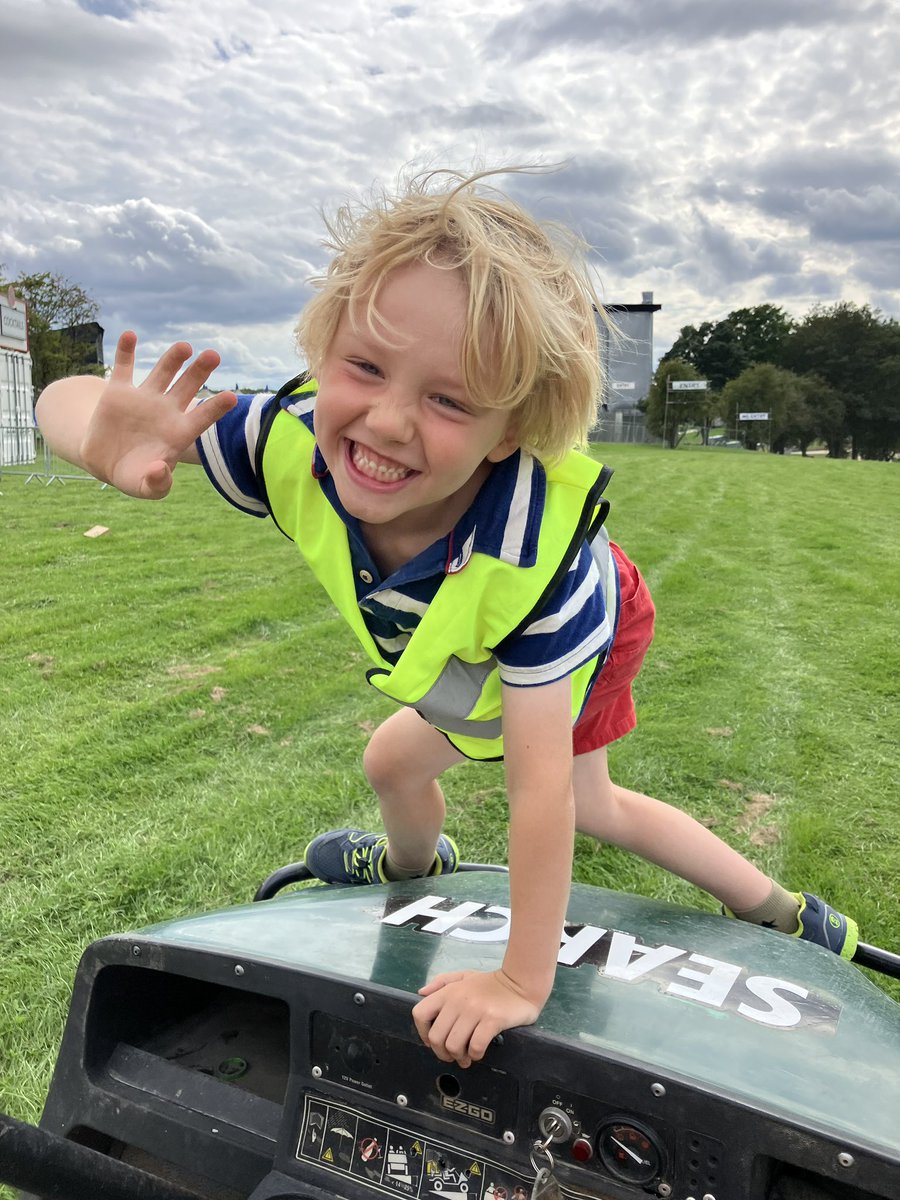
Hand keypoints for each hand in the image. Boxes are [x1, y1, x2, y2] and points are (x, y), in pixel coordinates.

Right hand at [80, 331, 235, 498]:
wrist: (105, 464)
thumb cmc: (136, 477)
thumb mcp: (146, 489)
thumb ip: (157, 484)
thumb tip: (159, 469)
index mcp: (178, 433)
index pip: (201, 418)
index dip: (215, 408)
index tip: (231, 397)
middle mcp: (165, 411)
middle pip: (187, 388)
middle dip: (200, 372)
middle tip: (214, 356)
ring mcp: (143, 399)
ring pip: (162, 373)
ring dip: (173, 359)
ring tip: (185, 346)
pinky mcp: (118, 393)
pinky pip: (123, 367)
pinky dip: (126, 351)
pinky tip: (130, 335)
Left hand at [412, 968, 543, 1068]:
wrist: (520, 984)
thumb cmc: (490, 983)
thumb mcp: (463, 977)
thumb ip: (441, 983)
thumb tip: (421, 992)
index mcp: (448, 991)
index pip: (420, 1014)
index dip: (423, 1032)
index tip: (433, 1041)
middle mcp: (458, 1000)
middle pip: (436, 1037)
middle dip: (442, 1053)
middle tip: (453, 1055)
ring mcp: (475, 1010)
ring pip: (454, 1045)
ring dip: (459, 1057)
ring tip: (466, 1057)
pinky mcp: (492, 1020)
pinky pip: (475, 1047)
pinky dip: (475, 1055)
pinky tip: (479, 1052)